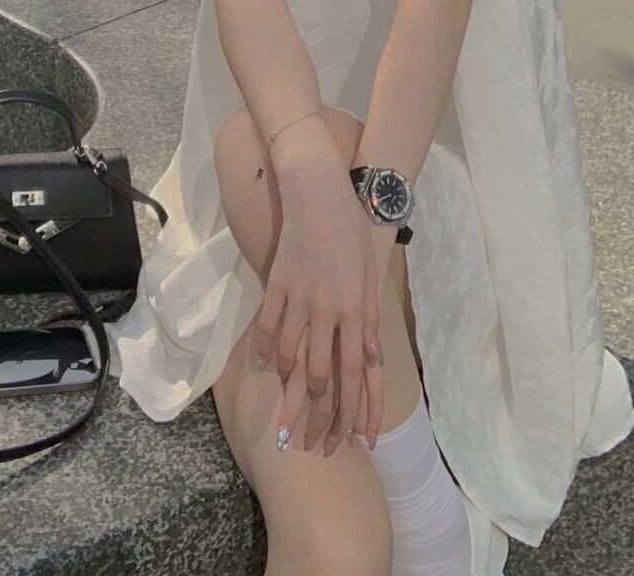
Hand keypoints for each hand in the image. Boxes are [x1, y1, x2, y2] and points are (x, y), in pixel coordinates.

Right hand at [255, 128, 384, 448]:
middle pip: (322, 374)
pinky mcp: (277, 283)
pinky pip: (269, 324)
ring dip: (290, 393)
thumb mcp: (370, 275)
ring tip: (286, 422)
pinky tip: (263, 370)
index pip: (357, 372)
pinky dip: (265, 349)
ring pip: (292, 357)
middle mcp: (328, 309)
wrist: (319, 190)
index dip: (356, 409)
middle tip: (313, 444)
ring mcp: (300, 297)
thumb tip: (368, 358)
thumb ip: (367, 320)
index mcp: (357, 308)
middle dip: (320, 415)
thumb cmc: (352, 229)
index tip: (355, 440)